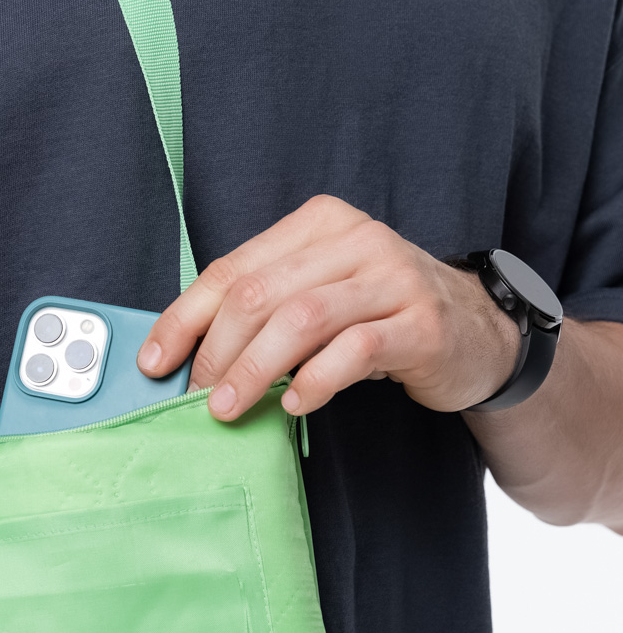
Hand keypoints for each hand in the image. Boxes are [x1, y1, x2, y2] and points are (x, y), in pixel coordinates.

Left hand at [138, 194, 520, 418]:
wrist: (476, 333)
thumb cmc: (381, 317)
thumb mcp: (321, 297)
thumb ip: (265, 311)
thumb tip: (188, 356)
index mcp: (319, 224)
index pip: (233, 269)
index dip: (185, 319)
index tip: (155, 363)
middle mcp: (356, 239)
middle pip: (260, 294)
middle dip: (217, 352)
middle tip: (197, 398)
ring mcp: (393, 276)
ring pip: (301, 319)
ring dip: (255, 369)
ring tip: (230, 408)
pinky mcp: (422, 322)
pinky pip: (355, 349)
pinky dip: (316, 380)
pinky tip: (295, 404)